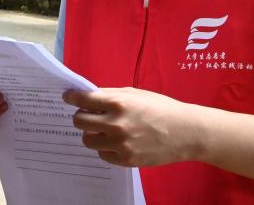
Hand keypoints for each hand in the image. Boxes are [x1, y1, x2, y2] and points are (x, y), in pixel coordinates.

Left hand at [63, 87, 200, 167]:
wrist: (185, 132)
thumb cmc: (161, 108)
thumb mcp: (135, 93)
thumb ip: (111, 95)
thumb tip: (88, 97)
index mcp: (118, 102)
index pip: (82, 100)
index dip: (72, 97)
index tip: (68, 97)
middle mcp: (116, 123)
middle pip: (79, 121)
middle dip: (81, 116)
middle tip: (88, 115)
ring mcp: (120, 144)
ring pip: (87, 140)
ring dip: (92, 133)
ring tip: (103, 129)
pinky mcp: (125, 159)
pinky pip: (102, 153)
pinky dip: (105, 147)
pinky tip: (116, 141)